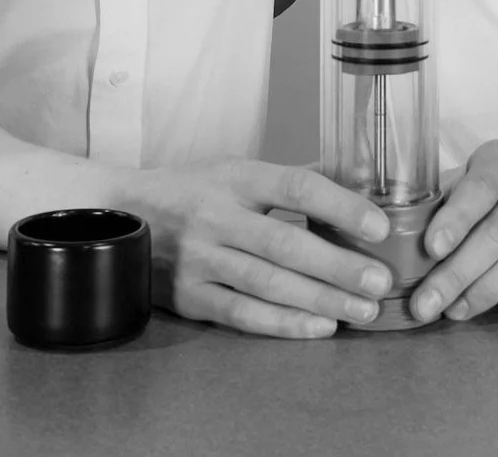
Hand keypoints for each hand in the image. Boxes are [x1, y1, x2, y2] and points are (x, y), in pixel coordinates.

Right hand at [122, 160, 393, 338]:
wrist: (117, 212)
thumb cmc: (190, 191)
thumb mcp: (233, 170)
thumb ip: (289, 181)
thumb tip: (357, 184)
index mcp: (236, 177)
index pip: (296, 186)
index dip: (341, 206)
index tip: (380, 226)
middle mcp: (216, 215)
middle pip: (286, 243)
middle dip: (339, 266)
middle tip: (380, 282)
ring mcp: (198, 259)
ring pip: (268, 284)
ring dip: (321, 300)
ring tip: (362, 310)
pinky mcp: (187, 296)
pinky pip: (242, 314)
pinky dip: (284, 323)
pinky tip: (319, 327)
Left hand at [408, 139, 497, 322]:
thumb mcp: (474, 175)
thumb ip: (441, 199)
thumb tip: (396, 238)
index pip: (479, 187)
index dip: (455, 218)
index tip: (431, 248)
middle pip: (496, 234)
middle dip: (456, 274)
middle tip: (424, 304)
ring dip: (484, 292)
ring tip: (452, 310)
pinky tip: (487, 303)